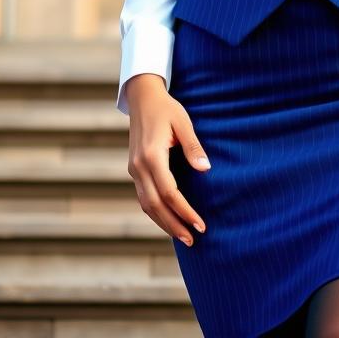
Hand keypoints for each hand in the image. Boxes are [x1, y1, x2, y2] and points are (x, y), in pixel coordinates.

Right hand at [125, 73, 209, 245]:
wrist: (142, 98)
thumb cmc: (166, 109)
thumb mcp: (183, 123)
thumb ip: (193, 147)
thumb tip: (205, 169)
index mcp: (151, 156)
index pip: (169, 193)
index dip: (184, 211)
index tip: (200, 224)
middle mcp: (138, 167)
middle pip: (154, 206)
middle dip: (173, 225)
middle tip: (193, 239)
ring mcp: (134, 169)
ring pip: (146, 205)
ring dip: (163, 223)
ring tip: (183, 235)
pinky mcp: (134, 170)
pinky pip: (144, 197)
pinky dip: (156, 212)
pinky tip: (169, 218)